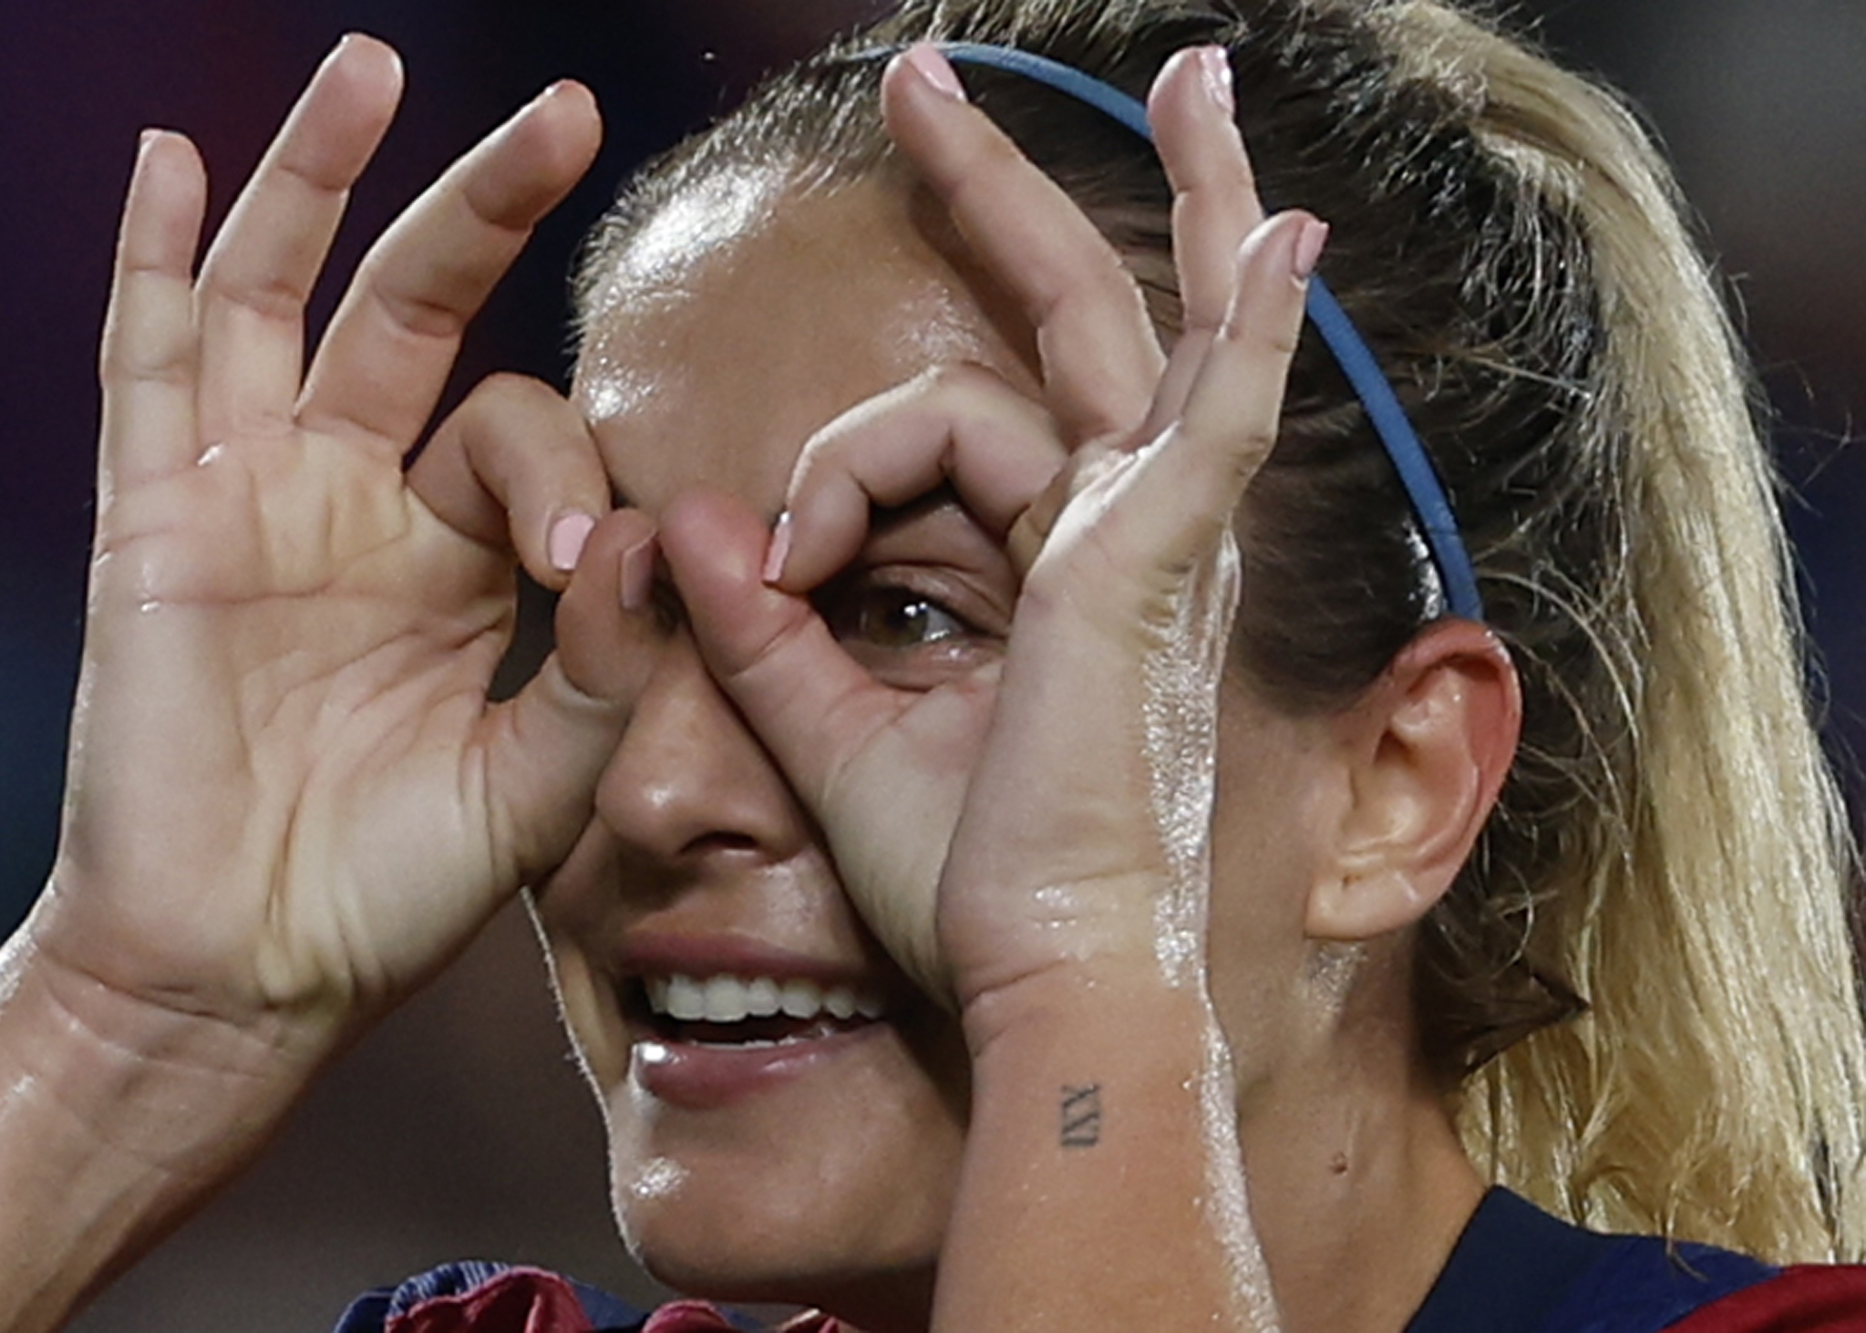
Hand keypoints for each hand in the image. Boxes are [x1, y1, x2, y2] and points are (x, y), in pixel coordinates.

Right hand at [36, 36, 624, 1057]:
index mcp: (450, 555)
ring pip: (277, 302)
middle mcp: (352, 502)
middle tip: (563, 111)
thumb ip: (603, 666)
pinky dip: (156, 266)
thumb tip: (649, 534)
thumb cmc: (390, 887)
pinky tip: (177, 162)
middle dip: (482, 210)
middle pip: (417, 313)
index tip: (576, 572)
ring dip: (316, 183)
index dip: (562, 479)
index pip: (521, 437)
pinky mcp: (155, 526)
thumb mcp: (534, 778)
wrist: (245, 974)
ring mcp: (247, 500)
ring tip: (363, 68)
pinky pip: (146, 371)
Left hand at [654, 45, 1319, 1014]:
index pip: (956, 435)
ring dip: (1081, 196)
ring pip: (1106, 330)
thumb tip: (682, 524)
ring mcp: (1153, 536)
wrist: (1044, 981)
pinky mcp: (1155, 557)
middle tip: (924, 80)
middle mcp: (1121, 533)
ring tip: (1022, 79)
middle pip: (1075, 318)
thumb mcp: (833, 733)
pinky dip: (1253, 316)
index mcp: (1053, 573)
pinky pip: (1217, 406)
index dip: (840, 464)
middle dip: (1001, 191)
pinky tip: (1280, 221)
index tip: (766, 546)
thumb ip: (762, 626)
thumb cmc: (968, 885)